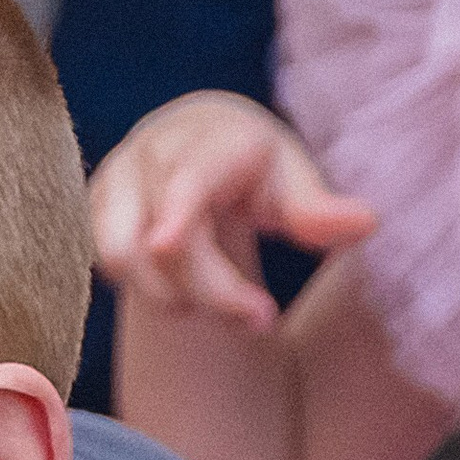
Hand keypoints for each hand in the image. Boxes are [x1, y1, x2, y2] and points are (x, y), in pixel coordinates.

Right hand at [89, 93, 375, 330]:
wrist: (194, 140)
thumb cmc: (254, 170)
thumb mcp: (292, 184)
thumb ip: (319, 211)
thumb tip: (367, 224)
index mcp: (211, 139)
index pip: (188, 180)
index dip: (176, 211)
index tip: (168, 245)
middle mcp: (154, 151)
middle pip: (162, 239)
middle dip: (209, 292)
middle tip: (261, 321)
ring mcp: (115, 178)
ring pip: (121, 256)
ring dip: (169, 296)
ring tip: (210, 301)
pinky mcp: (91, 207)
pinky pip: (103, 263)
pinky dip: (145, 287)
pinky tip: (179, 287)